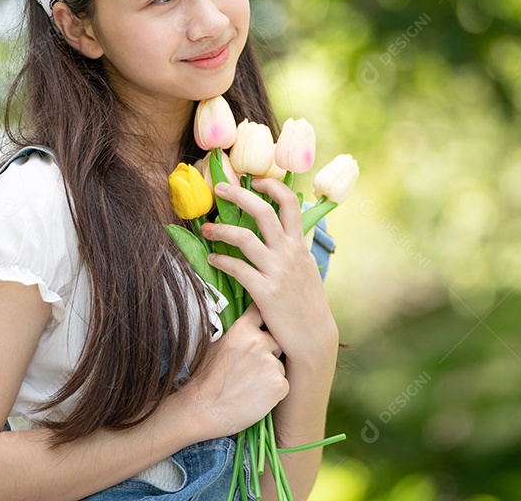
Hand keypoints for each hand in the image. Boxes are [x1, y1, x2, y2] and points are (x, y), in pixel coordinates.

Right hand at [180, 304, 287, 436]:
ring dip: (271, 373)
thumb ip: (239, 334)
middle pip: (277, 340)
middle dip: (270, 351)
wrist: (200, 410)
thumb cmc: (204, 379)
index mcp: (243, 329)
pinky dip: (273, 391)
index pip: (263, 311)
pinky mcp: (278, 385)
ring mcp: (270, 363)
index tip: (267, 321)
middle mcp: (259, 342)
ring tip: (249, 386)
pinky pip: (283, 384)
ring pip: (280, 364)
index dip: (266, 317)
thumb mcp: (217, 345)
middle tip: (252, 368)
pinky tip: (255, 397)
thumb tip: (250, 328)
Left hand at [201, 177, 338, 367]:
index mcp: (299, 245)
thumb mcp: (306, 270)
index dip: (271, 187)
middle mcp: (289, 253)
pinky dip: (220, 261)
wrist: (314, 338)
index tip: (254, 182)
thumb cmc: (307, 305)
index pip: (289, 202)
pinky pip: (237, 269)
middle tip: (220, 189)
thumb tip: (280, 234)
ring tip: (206, 229)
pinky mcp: (265, 292)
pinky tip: (211, 260)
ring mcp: (277, 271)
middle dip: (238, 195)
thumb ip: (293, 250)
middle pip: (263, 211)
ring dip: (220, 230)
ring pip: (244, 238)